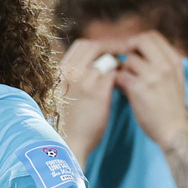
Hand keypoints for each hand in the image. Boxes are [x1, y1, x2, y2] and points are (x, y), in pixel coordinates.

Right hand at [57, 38, 119, 163]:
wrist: (70, 142)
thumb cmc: (71, 120)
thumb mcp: (66, 93)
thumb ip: (76, 77)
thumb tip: (94, 65)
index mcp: (61, 71)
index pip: (81, 45)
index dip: (99, 45)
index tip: (111, 50)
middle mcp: (70, 72)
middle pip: (93, 46)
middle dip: (111, 46)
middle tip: (124, 52)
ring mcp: (83, 81)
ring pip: (105, 58)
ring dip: (118, 61)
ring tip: (126, 68)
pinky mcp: (97, 93)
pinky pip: (114, 73)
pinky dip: (122, 74)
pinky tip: (126, 81)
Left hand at [114, 32, 187, 152]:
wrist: (174, 131)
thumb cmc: (172, 108)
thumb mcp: (175, 80)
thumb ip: (161, 65)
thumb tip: (138, 53)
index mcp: (174, 61)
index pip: (153, 36)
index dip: (137, 40)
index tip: (130, 50)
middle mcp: (165, 65)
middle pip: (140, 41)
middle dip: (127, 48)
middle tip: (121, 60)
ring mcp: (153, 76)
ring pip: (129, 60)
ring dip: (122, 69)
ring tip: (123, 81)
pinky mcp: (139, 89)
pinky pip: (120, 75)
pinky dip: (117, 81)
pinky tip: (119, 89)